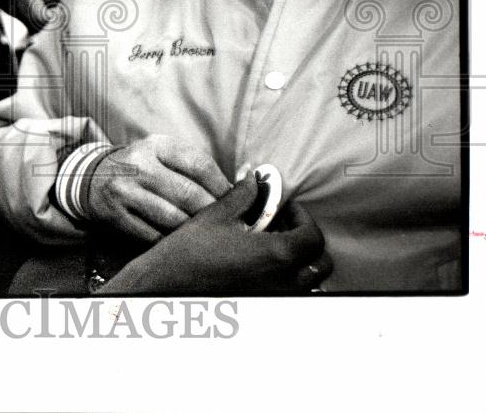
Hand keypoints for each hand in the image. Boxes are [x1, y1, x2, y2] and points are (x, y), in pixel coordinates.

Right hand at [86, 136, 231, 240]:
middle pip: (189, 194)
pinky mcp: (117, 216)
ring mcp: (126, 192)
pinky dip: (171, 240)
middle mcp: (139, 165)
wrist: (92, 177)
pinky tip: (179, 238)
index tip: (232, 198)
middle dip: (211, 211)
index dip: (222, 185)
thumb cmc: (141, 166)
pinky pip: (154, 235)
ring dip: (193, 228)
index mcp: (155, 145)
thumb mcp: (162, 153)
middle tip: (224, 220)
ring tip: (204, 230)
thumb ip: (195, 166)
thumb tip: (240, 184)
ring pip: (173, 218)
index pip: (199, 165)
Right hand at [101, 174, 331, 294]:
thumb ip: (243, 195)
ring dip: (300, 263)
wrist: (165, 286)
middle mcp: (283, 282)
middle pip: (320, 264)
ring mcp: (274, 299)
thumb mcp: (215, 215)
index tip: (283, 208)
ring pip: (309, 284)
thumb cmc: (188, 252)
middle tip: (283, 227)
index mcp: (276, 255)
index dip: (302, 217)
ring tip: (274, 247)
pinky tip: (262, 268)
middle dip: (308, 241)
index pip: (313, 236)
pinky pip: (291, 295)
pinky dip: (287, 282)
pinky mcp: (261, 307)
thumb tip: (256, 178)